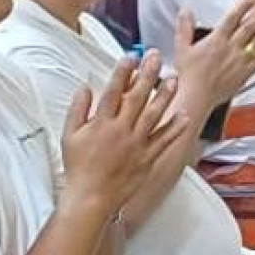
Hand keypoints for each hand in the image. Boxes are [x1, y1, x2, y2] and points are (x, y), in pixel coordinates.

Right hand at [58, 57, 182, 205]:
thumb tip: (84, 88)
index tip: (131, 57)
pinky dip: (175, 127)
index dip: (123, 71)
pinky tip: (184, 114)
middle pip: (136, 97)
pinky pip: (164, 140)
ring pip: (154, 114)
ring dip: (165, 94)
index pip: (113, 91)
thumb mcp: (69, 136)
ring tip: (173, 78)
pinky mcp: (147, 158)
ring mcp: (136, 144)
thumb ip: (77, 109)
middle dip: (147, 74)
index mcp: (101, 124)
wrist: (91, 198)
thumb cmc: (79, 169)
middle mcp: (121, 131)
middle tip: (155, 57)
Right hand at [173, 0, 254, 118]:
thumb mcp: (181, 48)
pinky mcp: (245, 73)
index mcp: (216, 40)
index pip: (232, 18)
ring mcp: (240, 61)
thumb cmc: (189, 76)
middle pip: (250, 27)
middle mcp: (230, 49)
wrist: (196, 98)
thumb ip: (184, 27)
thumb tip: (185, 11)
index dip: (243, 6)